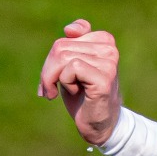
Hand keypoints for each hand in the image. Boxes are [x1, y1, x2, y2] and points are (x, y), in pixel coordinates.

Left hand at [37, 19, 122, 147]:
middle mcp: (109, 49)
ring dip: (51, 78)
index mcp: (104, 41)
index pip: (67, 36)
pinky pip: (72, 68)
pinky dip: (65, 83)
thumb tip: (69, 29)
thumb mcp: (71, 66)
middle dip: (47, 70)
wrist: (98, 126)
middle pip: (61, 46)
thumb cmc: (83, 96)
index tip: (54, 74)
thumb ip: (69, 45)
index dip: (54, 56)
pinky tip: (74, 93)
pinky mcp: (104, 78)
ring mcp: (109, 63)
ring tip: (55, 93)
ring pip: (63, 56)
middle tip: (47, 88)